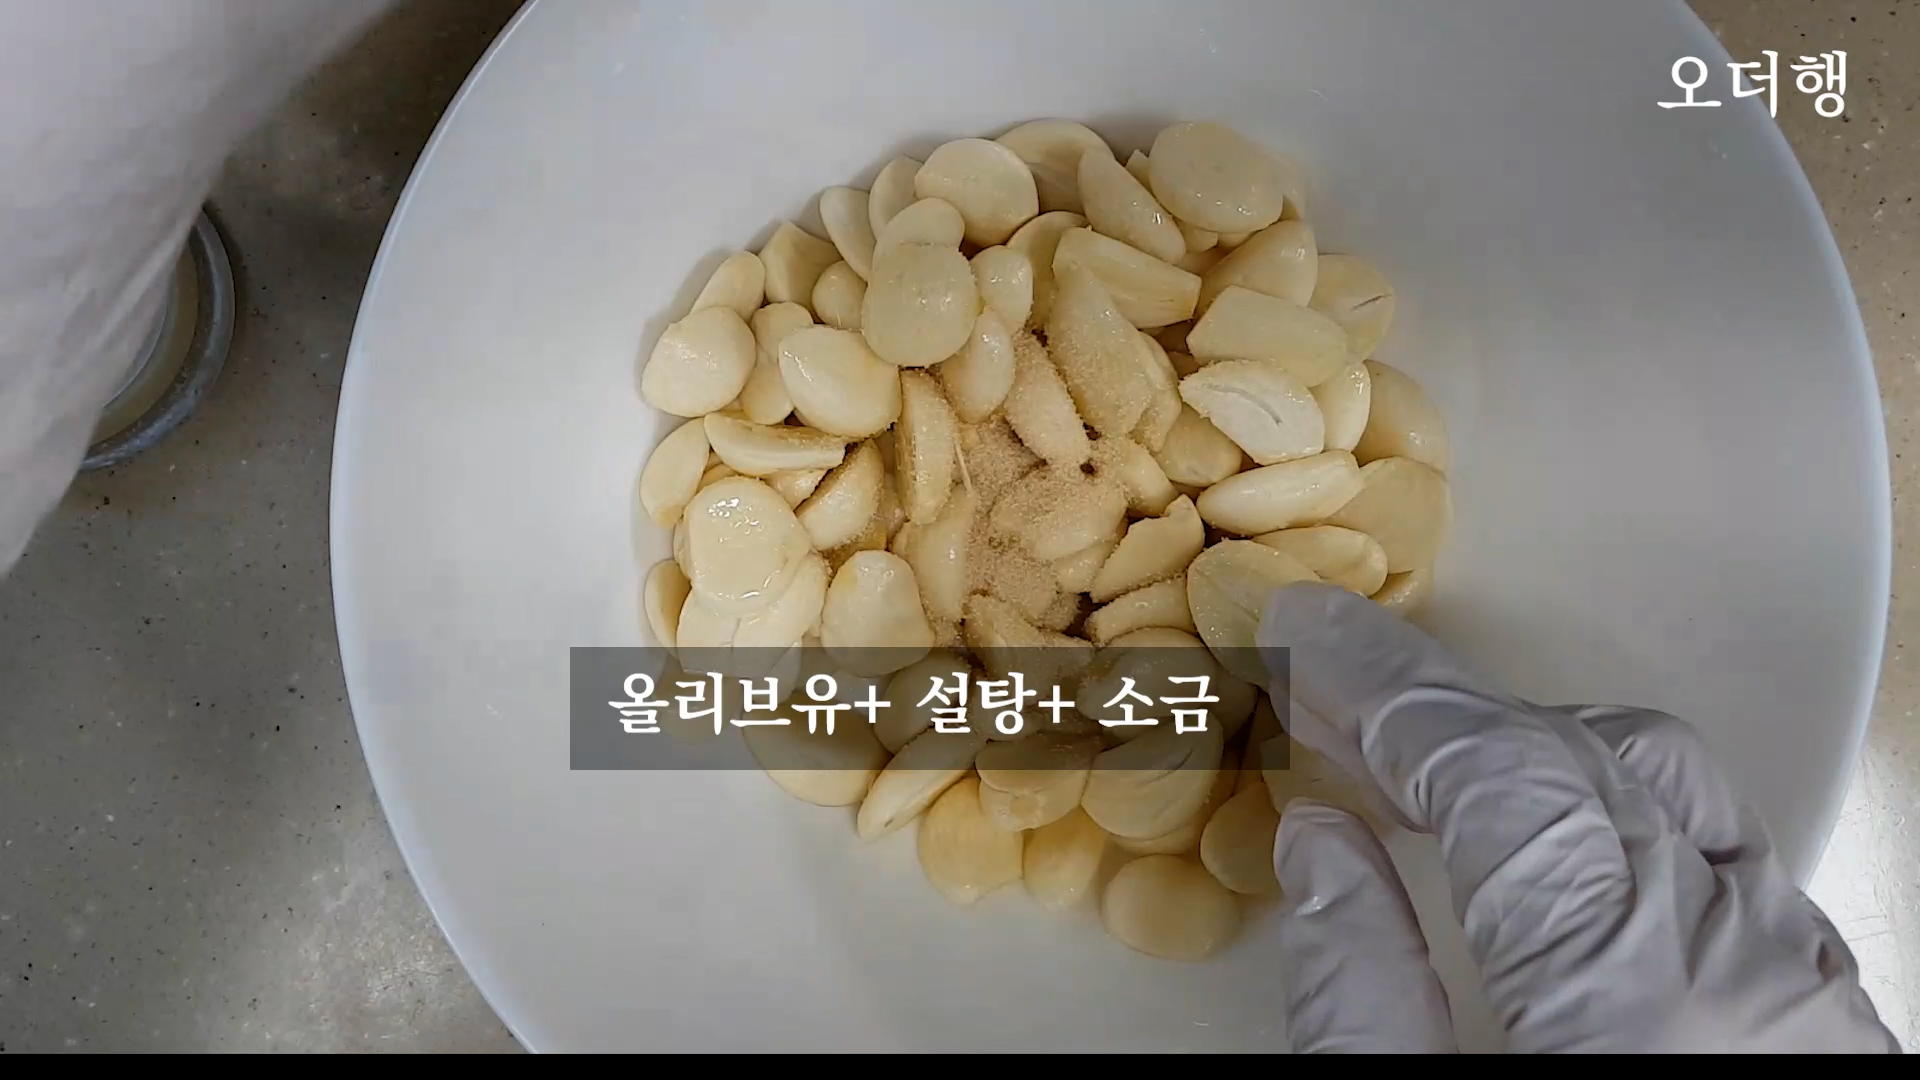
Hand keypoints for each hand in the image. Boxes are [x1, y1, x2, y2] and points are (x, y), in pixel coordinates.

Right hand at [1259, 582, 1896, 1053]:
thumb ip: (1355, 990)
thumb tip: (1322, 847)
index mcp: (1627, 983)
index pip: (1490, 762)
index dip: (1382, 684)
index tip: (1303, 636)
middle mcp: (1738, 954)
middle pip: (1572, 751)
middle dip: (1434, 707)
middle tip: (1324, 692)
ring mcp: (1799, 977)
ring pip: (1664, 788)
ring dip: (1523, 750)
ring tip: (1416, 768)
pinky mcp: (1820, 1013)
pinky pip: (1719, 857)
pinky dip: (1608, 813)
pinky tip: (1537, 844)